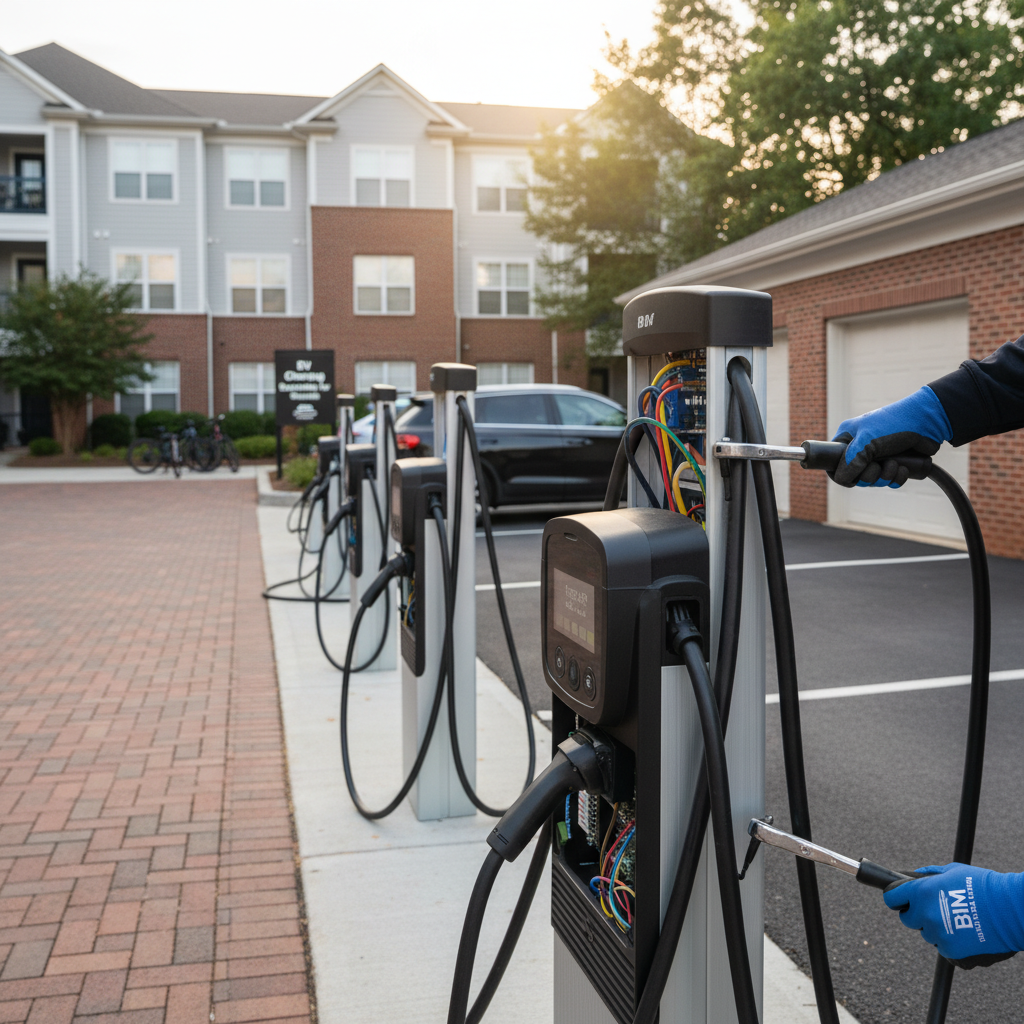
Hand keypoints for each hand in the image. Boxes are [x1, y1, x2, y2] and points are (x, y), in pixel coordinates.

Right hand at [831, 387, 950, 487]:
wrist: (929, 421)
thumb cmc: (894, 425)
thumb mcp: (866, 441)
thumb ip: (850, 461)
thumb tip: (843, 480)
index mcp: (848, 438)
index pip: (834, 463)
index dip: (842, 473)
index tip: (853, 475)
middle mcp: (861, 448)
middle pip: (855, 476)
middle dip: (869, 476)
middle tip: (878, 466)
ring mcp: (878, 456)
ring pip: (873, 480)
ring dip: (885, 477)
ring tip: (895, 464)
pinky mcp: (895, 462)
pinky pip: (890, 481)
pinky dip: (896, 478)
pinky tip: (903, 468)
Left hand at [883, 862, 1023, 968]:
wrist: (1010, 910)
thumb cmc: (982, 885)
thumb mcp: (951, 871)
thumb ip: (928, 874)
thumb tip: (911, 876)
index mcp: (921, 892)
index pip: (892, 898)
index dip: (896, 898)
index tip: (900, 899)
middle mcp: (925, 914)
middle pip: (908, 919)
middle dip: (917, 914)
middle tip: (935, 908)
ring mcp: (938, 935)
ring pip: (927, 933)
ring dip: (936, 927)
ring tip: (958, 918)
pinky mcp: (951, 952)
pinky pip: (943, 947)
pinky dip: (951, 941)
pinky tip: (965, 931)